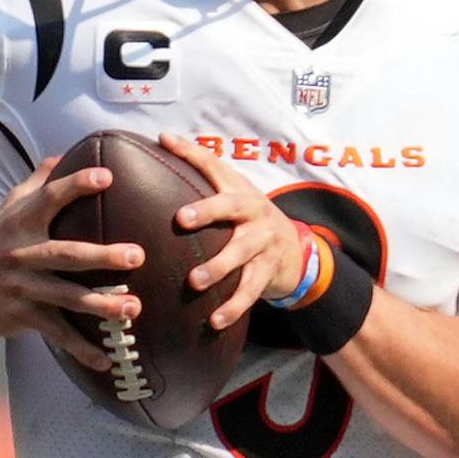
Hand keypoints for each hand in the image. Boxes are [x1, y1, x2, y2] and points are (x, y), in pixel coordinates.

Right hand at [0, 157, 145, 372]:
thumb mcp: (6, 211)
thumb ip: (35, 184)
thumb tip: (64, 153)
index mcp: (20, 222)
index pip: (48, 199)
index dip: (76, 186)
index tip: (107, 177)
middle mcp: (19, 254)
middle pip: (64, 254)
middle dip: (101, 256)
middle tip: (137, 255)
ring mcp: (21, 287)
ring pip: (64, 297)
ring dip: (100, 305)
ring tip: (133, 308)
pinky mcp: (22, 316)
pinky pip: (56, 333)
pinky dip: (81, 348)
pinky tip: (107, 358)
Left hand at [160, 134, 306, 330]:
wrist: (296, 249)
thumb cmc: (248, 216)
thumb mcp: (232, 188)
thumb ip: (200, 165)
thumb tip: (162, 135)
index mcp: (239, 190)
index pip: (215, 166)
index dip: (193, 155)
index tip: (167, 144)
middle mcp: (255, 212)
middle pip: (233, 208)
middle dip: (208, 212)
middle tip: (182, 220)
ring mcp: (265, 243)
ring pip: (243, 254)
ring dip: (219, 268)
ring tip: (195, 282)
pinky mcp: (269, 271)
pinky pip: (251, 291)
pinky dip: (234, 307)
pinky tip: (215, 321)